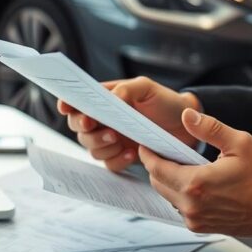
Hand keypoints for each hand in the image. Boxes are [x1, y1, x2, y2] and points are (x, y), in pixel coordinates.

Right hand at [56, 76, 201, 172]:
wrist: (186, 125)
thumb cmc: (165, 101)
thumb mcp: (147, 87)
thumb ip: (126, 89)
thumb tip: (111, 99)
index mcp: (106, 99)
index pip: (78, 102)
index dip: (67, 104)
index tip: (66, 107)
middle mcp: (104, 120)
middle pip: (79, 127)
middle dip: (83, 127)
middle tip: (93, 124)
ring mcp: (112, 140)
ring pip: (91, 148)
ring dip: (100, 144)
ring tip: (117, 139)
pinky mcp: (123, 157)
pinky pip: (110, 164)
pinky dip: (117, 160)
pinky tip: (132, 153)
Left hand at [139, 108, 251, 236]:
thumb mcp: (239, 142)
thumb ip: (209, 128)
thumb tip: (187, 116)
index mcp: (196, 184)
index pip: (156, 169)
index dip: (148, 154)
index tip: (147, 143)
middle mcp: (192, 206)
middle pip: (158, 183)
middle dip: (158, 166)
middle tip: (165, 151)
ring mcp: (197, 219)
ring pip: (169, 196)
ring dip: (171, 180)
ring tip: (183, 165)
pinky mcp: (203, 226)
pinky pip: (182, 208)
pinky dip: (183, 194)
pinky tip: (197, 181)